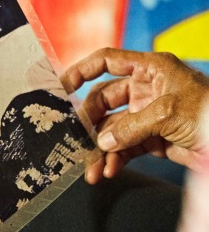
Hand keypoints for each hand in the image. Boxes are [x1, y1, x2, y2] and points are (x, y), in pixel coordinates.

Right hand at [65, 48, 208, 183]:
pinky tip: (109, 171)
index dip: (81, 70)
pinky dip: (115, 159)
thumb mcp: (168, 113)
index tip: (62, 86)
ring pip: (111, 129)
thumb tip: (101, 142)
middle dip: (90, 122)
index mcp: (149, 69)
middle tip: (79, 139)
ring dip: (100, 149)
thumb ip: (131, 126)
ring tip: (93, 170)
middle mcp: (144, 90)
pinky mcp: (151, 138)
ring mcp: (145, 115)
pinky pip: (124, 147)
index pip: (106, 60)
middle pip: (103, 100)